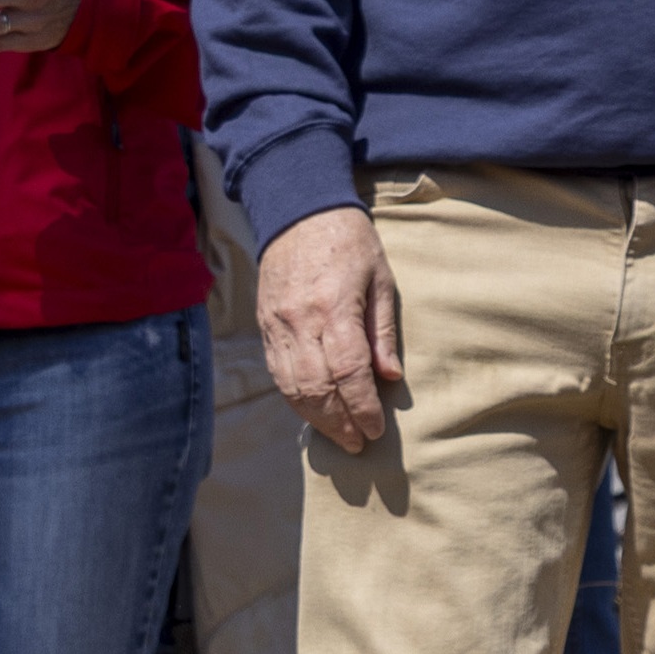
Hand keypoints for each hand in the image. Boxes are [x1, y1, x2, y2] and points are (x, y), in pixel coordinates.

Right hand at [258, 205, 407, 451]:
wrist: (297, 209)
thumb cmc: (349, 241)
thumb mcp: (380, 278)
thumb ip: (383, 330)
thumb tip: (390, 377)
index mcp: (334, 306)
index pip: (348, 372)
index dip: (362, 407)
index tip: (375, 430)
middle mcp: (300, 320)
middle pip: (317, 387)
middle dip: (339, 423)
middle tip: (358, 444)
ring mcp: (277, 324)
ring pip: (292, 386)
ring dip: (315, 418)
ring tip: (338, 435)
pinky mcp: (265, 324)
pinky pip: (277, 372)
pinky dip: (294, 398)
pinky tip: (311, 411)